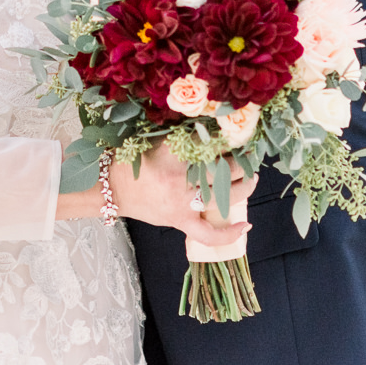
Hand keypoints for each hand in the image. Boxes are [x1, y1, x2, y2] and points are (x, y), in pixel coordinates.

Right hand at [111, 147, 250, 248]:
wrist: (113, 188)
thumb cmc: (135, 161)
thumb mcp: (158, 140)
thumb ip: (185, 136)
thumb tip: (218, 130)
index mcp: (173, 151)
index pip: (212, 142)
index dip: (231, 138)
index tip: (241, 133)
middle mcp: (180, 177)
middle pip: (224, 168)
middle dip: (244, 160)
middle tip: (251, 154)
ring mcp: (182, 202)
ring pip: (224, 196)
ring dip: (245, 186)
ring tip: (253, 177)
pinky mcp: (180, 220)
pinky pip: (208, 234)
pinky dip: (228, 234)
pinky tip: (245, 226)